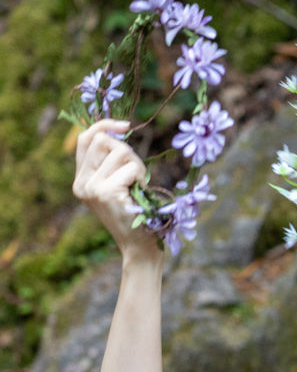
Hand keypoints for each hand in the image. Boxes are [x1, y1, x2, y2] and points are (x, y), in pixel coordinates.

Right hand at [73, 121, 155, 259]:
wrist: (139, 245)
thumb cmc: (134, 212)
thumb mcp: (117, 183)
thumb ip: (110, 161)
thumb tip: (117, 130)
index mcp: (80, 180)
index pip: (84, 139)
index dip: (104, 126)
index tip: (125, 127)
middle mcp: (81, 183)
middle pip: (104, 141)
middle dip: (127, 151)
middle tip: (136, 174)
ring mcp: (91, 188)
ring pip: (120, 151)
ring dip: (137, 165)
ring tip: (137, 186)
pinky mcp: (105, 192)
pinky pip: (130, 167)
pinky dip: (140, 176)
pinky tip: (139, 193)